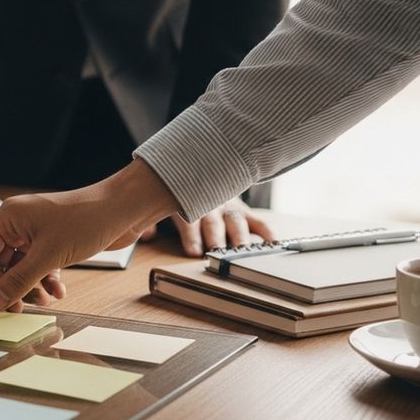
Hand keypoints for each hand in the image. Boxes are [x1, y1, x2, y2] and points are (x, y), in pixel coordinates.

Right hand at [0, 159, 178, 313]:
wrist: (122, 209)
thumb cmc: (86, 220)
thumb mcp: (49, 256)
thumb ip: (19, 280)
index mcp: (8, 218)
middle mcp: (17, 224)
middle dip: (6, 289)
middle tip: (14, 311)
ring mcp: (35, 233)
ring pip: (19, 269)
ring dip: (28, 288)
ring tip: (42, 302)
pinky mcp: (52, 241)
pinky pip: (38, 267)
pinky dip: (45, 281)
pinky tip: (57, 292)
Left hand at [138, 197, 274, 255]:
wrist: (197, 167)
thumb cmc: (176, 192)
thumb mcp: (158, 201)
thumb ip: (149, 220)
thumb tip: (146, 236)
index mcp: (187, 201)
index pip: (188, 219)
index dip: (191, 235)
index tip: (193, 251)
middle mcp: (210, 203)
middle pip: (213, 221)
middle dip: (215, 237)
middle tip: (218, 252)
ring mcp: (228, 206)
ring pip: (235, 221)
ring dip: (240, 237)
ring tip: (242, 252)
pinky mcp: (243, 209)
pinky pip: (257, 220)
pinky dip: (266, 232)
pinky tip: (273, 244)